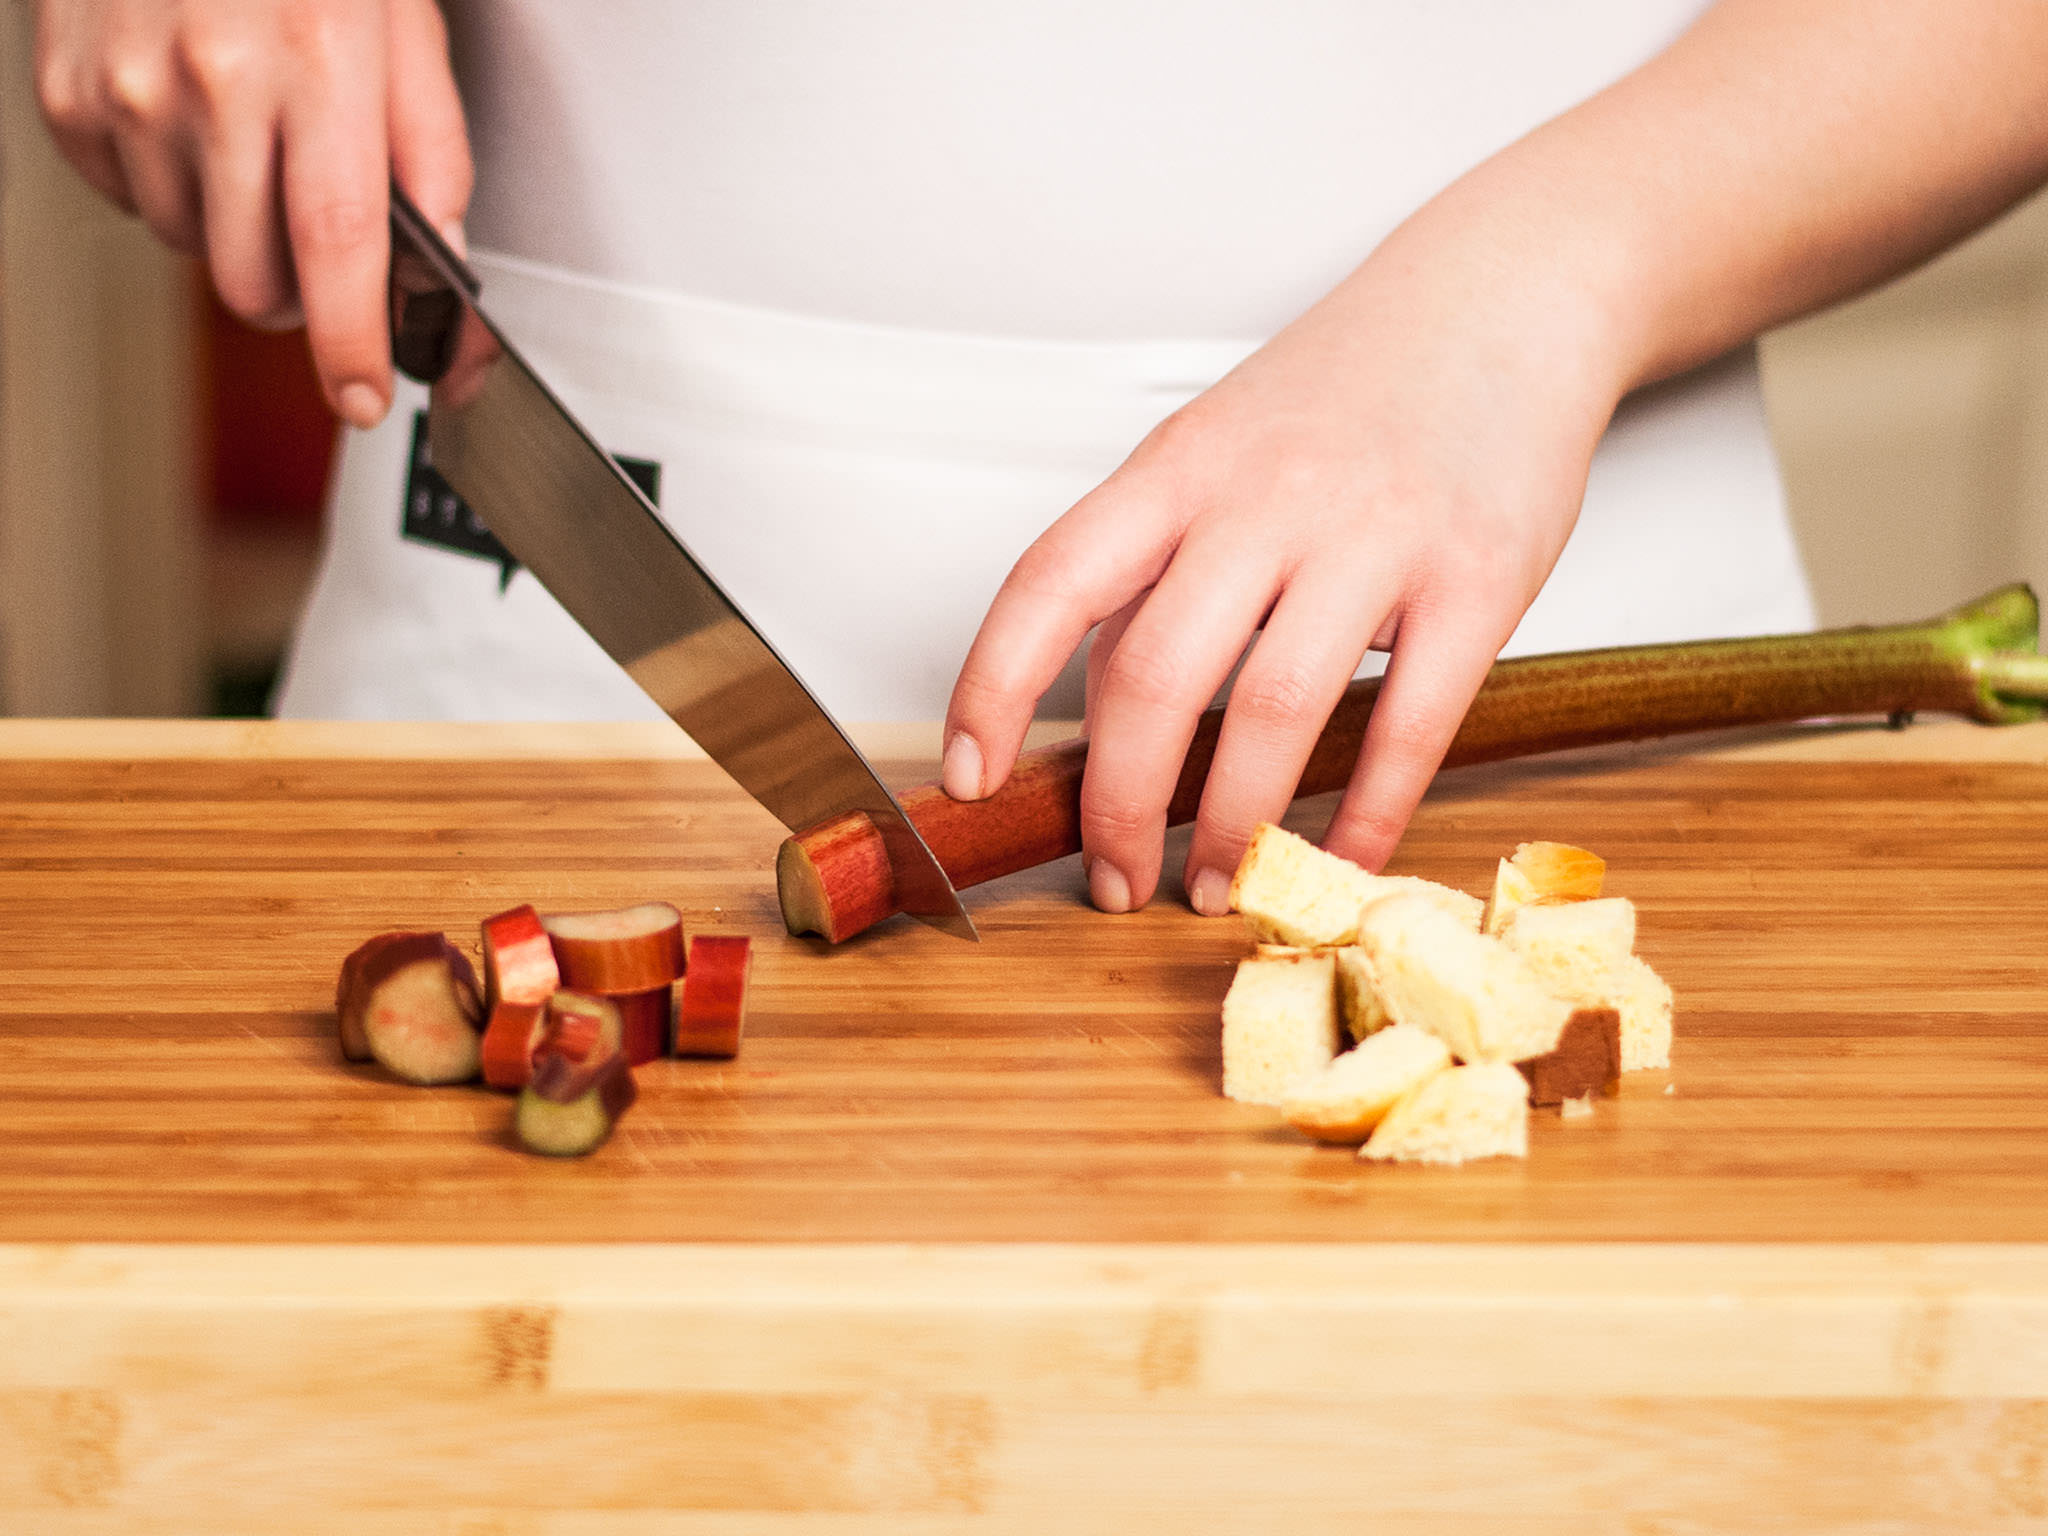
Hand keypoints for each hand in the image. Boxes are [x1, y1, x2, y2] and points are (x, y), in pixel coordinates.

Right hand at [33, 0, 471, 427]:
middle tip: (321, 251)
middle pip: (256, 283)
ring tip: (253, 147)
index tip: (363, 394)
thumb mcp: (402, 24)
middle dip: (300, 296)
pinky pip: (127, 203)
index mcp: (317, 61)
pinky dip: (170, 188)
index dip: (353, 340)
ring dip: (234, 232)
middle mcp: (214, 79)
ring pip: (192, 250)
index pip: (339, 246)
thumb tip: (444, 261)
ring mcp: (127, 88)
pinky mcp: (68, 94)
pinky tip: (192, 123)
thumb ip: (431, 150)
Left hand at [943, 230, 1627, 914]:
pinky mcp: (1477, 578)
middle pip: (1153, 676)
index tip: (971, 776)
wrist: (1506, 296)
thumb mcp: (1219, 445)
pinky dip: (1363, 815)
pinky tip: (1337, 860)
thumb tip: (1097, 710)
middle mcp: (1265, 497)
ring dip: (1233, 827)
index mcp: (1179, 465)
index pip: (1051, 581)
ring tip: (1217, 886)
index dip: (993, 688)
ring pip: (1272, 712)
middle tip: (1115, 877)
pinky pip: (1409, 725)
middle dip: (1120, 806)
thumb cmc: (1351, 386)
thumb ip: (1157, 566)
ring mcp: (1374, 536)